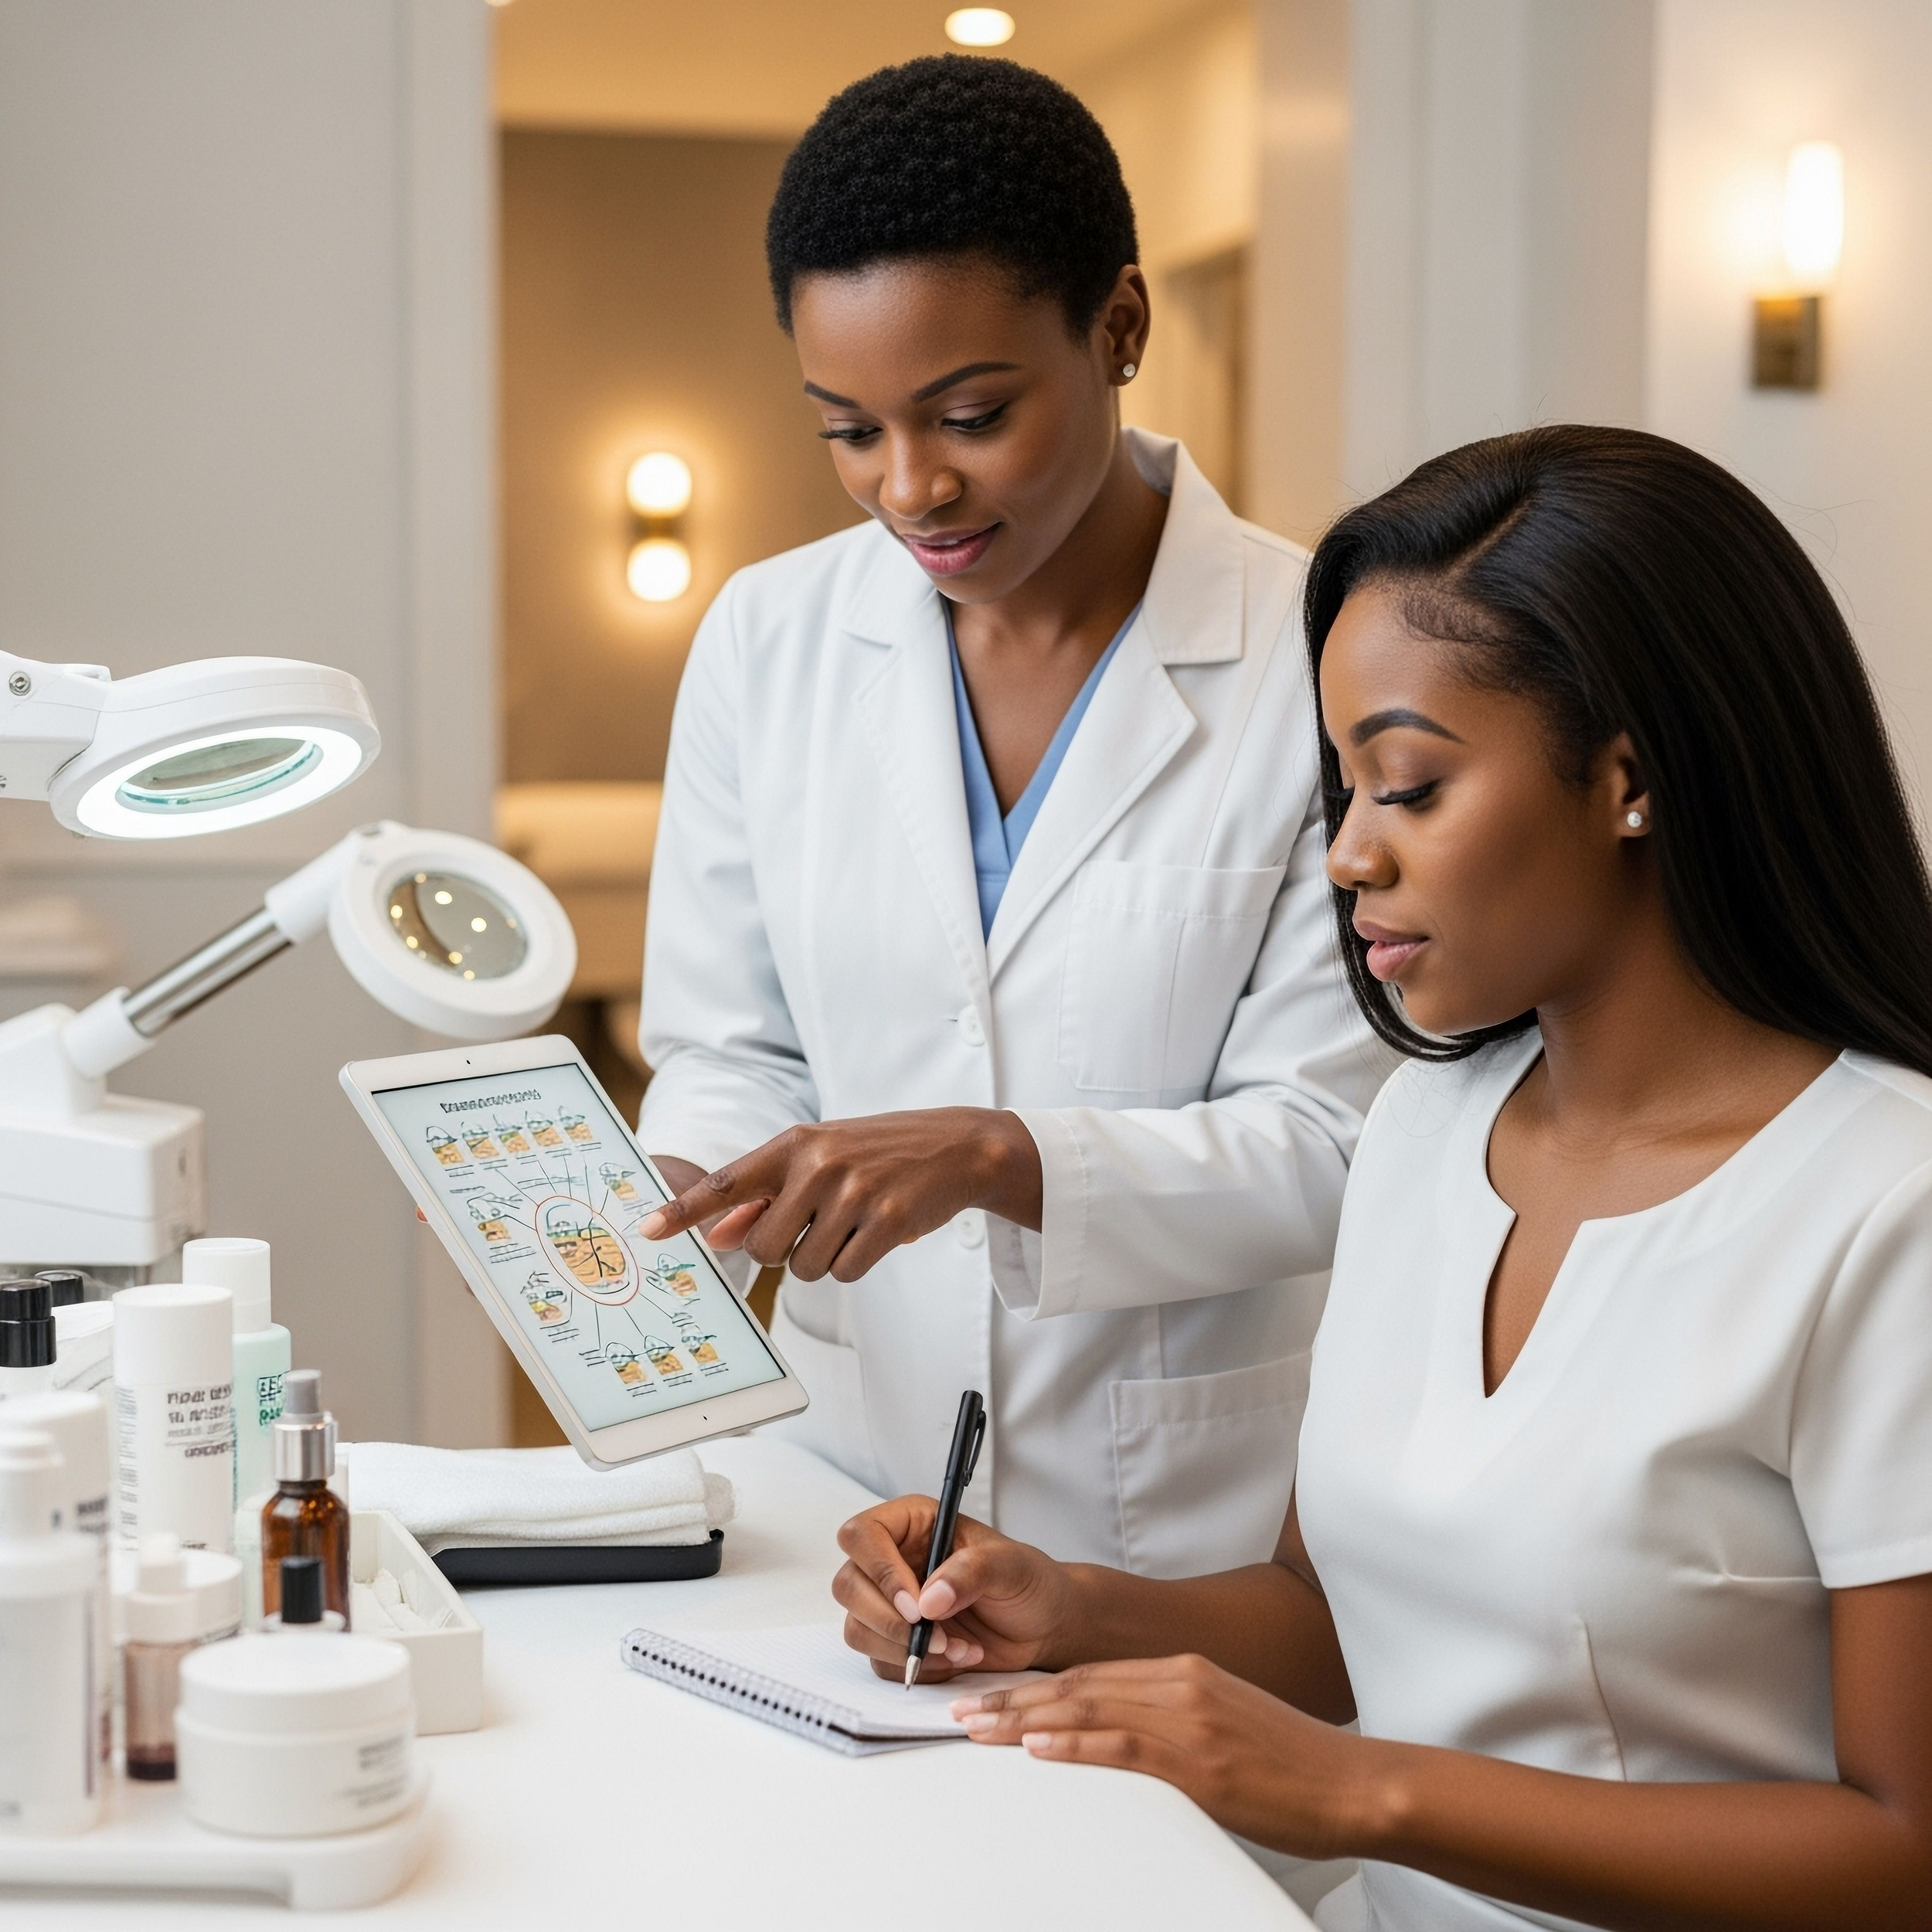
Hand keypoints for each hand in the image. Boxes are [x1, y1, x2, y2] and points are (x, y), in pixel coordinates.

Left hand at [638, 1109, 1042, 1281]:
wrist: (955, 1146)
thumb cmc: (878, 1153)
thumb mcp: (819, 1160)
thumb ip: (767, 1196)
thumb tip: (719, 1234)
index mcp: (793, 1145)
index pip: (726, 1183)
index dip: (684, 1211)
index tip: (648, 1230)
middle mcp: (818, 1165)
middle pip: (764, 1249)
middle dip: (785, 1251)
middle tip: (818, 1225)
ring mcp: (854, 1192)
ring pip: (805, 1267)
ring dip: (825, 1259)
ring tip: (853, 1224)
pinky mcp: (888, 1221)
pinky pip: (845, 1272)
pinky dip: (856, 1265)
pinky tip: (876, 1234)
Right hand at [832, 1495, 1076, 1682]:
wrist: (1042, 1626)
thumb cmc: (1028, 1582)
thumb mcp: (1011, 1566)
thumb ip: (972, 1572)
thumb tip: (929, 1599)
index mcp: (912, 1525)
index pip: (861, 1535)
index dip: (879, 1570)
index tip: (917, 1605)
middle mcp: (893, 1561)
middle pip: (848, 1585)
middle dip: (889, 1620)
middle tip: (937, 1635)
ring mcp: (889, 1603)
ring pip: (857, 1627)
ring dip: (904, 1648)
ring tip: (955, 1648)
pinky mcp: (895, 1641)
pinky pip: (880, 1661)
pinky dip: (917, 1668)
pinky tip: (955, 1658)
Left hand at [949, 1655, 1368, 1859]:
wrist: (1352, 1784)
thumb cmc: (1293, 1763)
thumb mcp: (1224, 1723)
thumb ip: (1169, 1721)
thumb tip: (1116, 1738)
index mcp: (1184, 1669)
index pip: (1091, 1671)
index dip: (1035, 1683)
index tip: (992, 1695)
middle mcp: (1181, 1682)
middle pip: (1078, 1684)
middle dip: (1013, 1697)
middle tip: (962, 1708)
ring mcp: (1189, 1718)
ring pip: (1088, 1707)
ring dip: (1024, 1718)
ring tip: (977, 1727)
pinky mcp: (1198, 1760)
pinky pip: (1121, 1746)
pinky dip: (1073, 1743)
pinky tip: (1037, 1746)